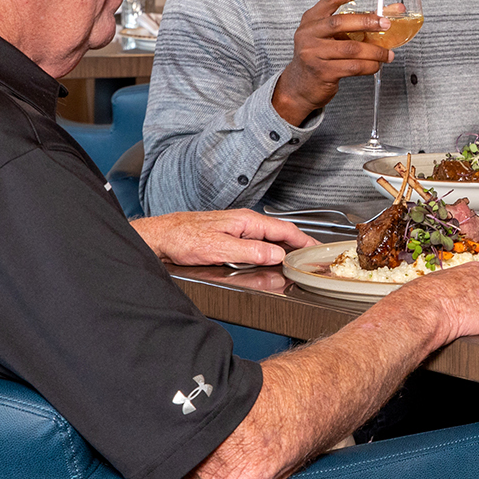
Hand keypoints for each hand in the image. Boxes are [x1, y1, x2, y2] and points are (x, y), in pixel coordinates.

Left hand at [132, 210, 317, 265]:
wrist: (160, 237)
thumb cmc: (183, 238)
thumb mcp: (220, 248)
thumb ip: (251, 251)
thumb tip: (276, 254)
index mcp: (246, 221)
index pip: (285, 229)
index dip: (304, 240)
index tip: (317, 249)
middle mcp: (243, 222)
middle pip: (280, 232)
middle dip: (299, 243)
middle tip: (313, 256)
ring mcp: (236, 228)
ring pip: (269, 237)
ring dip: (285, 246)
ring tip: (297, 257)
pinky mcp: (229, 235)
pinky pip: (257, 242)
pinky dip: (270, 249)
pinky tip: (271, 257)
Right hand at [271, 0, 393, 125]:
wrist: (300, 86)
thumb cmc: (320, 57)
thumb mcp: (330, 36)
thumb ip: (355, 24)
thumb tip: (390, 13)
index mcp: (311, 19)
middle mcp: (308, 34)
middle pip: (340, 22)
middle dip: (367, 22)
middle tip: (386, 24)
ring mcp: (313, 53)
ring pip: (351, 49)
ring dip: (375, 51)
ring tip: (388, 54)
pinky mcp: (322, 72)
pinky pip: (352, 67)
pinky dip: (369, 66)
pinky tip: (376, 65)